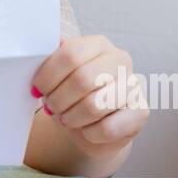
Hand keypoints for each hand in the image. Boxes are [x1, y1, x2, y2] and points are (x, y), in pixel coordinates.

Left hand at [31, 35, 147, 158]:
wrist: (91, 124)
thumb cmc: (71, 95)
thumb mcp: (57, 75)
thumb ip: (49, 61)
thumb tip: (40, 49)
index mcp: (98, 44)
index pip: (70, 54)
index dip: (48, 75)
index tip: (37, 88)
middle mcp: (120, 60)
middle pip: (82, 79)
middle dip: (59, 99)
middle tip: (51, 107)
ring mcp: (133, 85)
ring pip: (94, 106)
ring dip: (72, 118)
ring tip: (66, 118)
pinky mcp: (141, 112)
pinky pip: (108, 128)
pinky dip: (89, 133)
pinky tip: (86, 130)